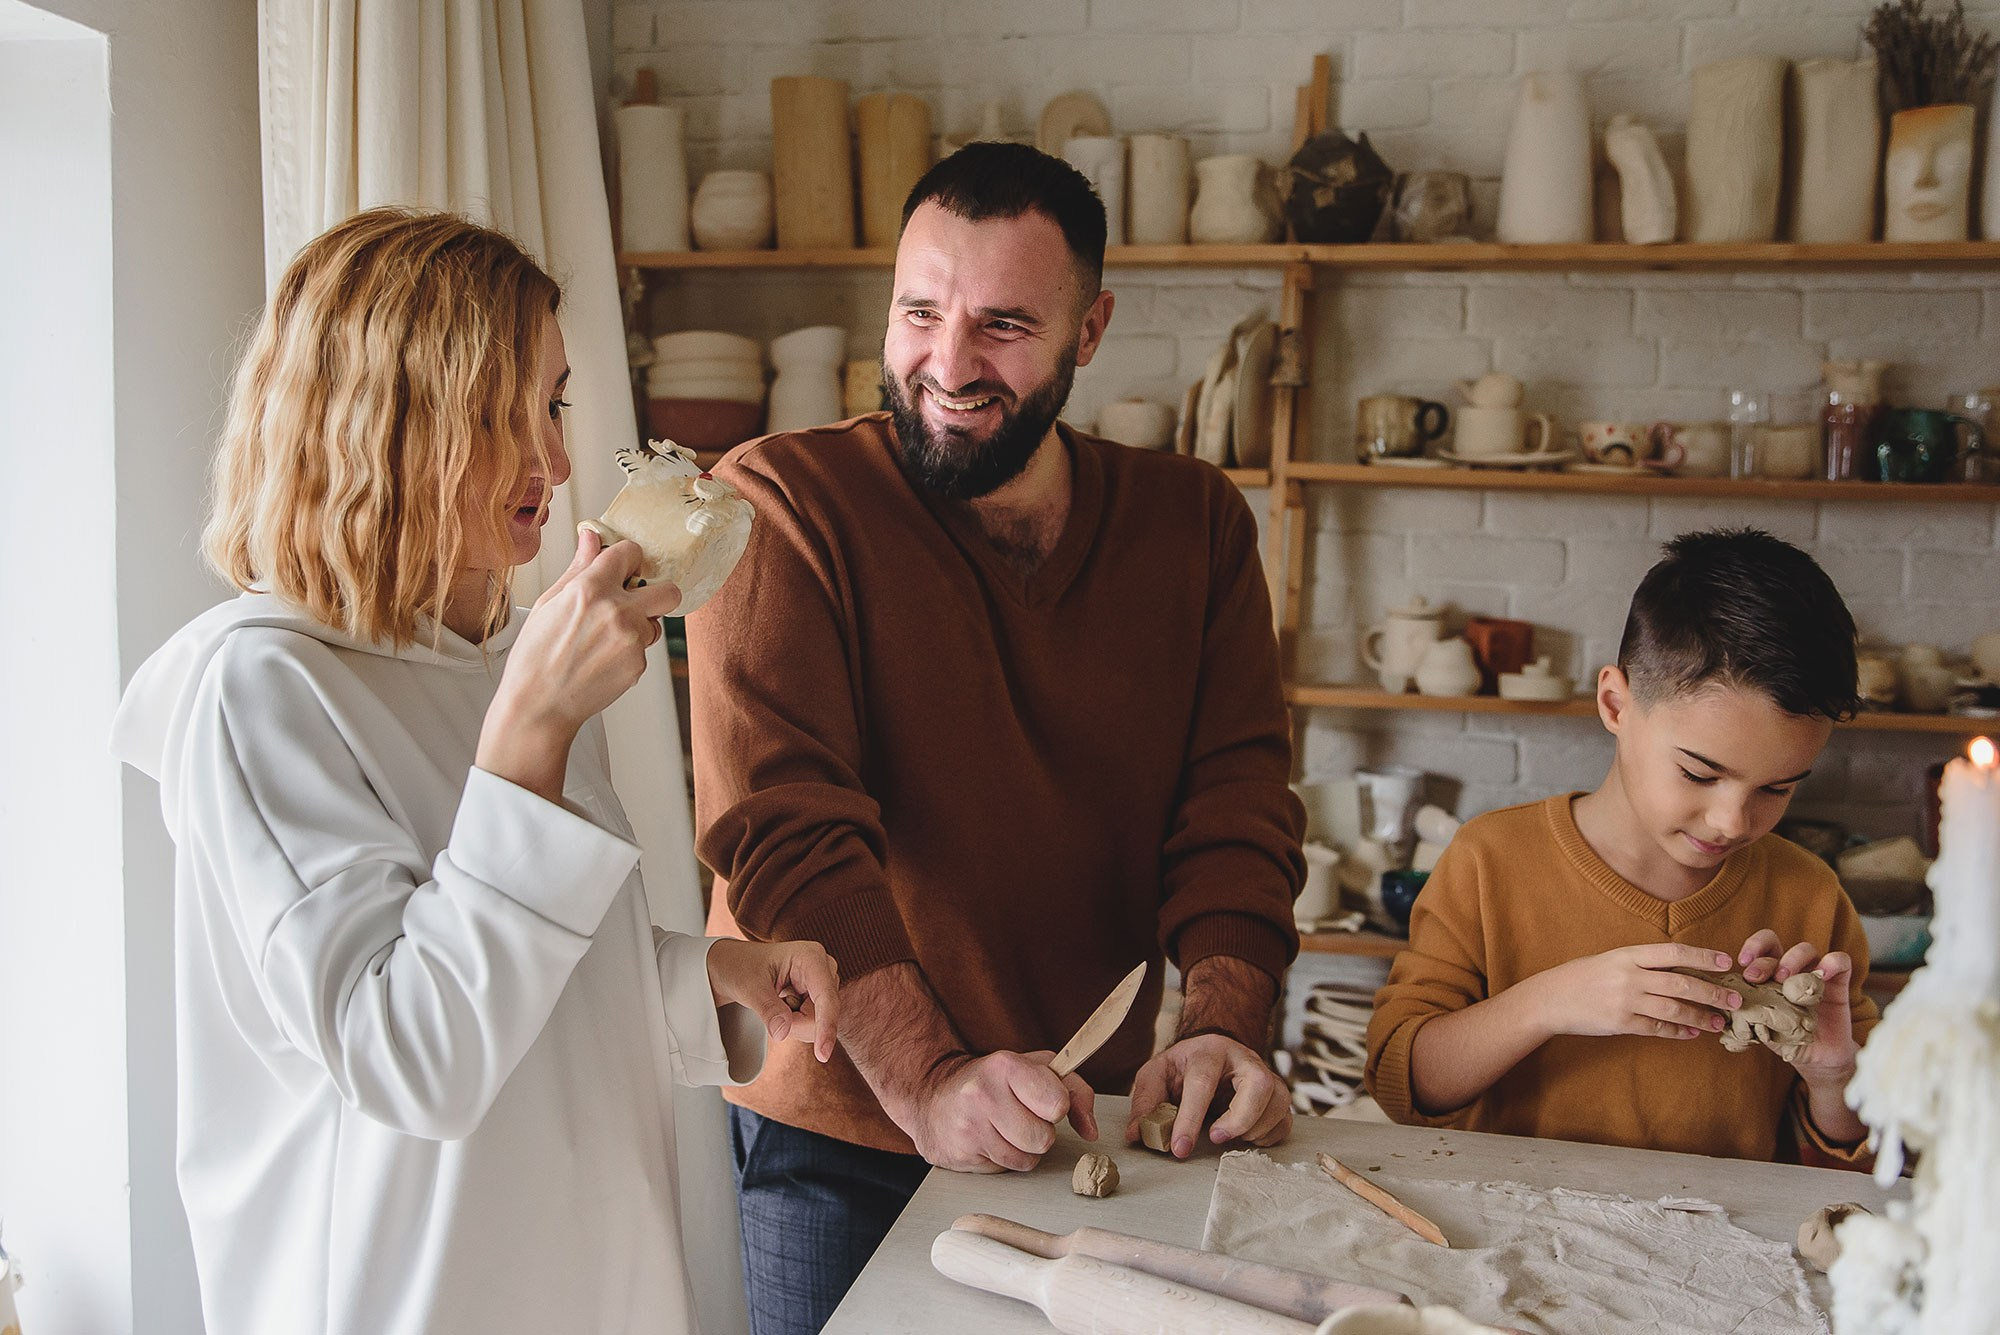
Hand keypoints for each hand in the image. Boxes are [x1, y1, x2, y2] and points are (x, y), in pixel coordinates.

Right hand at [477, 530, 679, 800]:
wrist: (538, 705)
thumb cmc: (535, 655)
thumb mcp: (549, 603)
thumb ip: (579, 567)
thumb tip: (591, 536)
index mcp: (590, 589)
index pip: (630, 552)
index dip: (628, 558)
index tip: (624, 567)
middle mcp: (617, 611)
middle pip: (669, 590)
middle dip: (658, 592)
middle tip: (639, 600)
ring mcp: (631, 640)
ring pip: (655, 622)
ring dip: (640, 626)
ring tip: (604, 640)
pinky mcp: (638, 665)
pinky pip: (644, 649)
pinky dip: (629, 652)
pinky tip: (601, 661)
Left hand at [705, 938, 839, 1063]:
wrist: (736, 967)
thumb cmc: (742, 969)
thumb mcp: (749, 987)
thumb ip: (768, 1009)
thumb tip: (783, 1033)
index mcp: (811, 957)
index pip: (826, 997)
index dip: (827, 1026)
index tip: (822, 1054)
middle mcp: (824, 969)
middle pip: (823, 1015)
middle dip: (796, 1023)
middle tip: (770, 1009)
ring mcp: (825, 984)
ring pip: (819, 1023)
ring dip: (795, 1024)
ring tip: (777, 1003)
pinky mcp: (821, 997)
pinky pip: (815, 1024)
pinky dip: (796, 1024)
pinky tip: (785, 1007)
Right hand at [902, 1050, 1095, 1173]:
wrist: (931, 1096)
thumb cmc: (991, 1081)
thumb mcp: (1035, 1069)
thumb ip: (1074, 1090)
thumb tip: (1091, 1129)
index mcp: (1006, 1066)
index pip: (1057, 1104)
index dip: (1057, 1107)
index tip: (1045, 1102)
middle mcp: (983, 1094)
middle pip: (1043, 1139)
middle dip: (1039, 1132)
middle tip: (1022, 1117)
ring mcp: (968, 1127)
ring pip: (1025, 1159)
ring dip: (1023, 1149)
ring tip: (1005, 1128)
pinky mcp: (960, 1154)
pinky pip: (1004, 1169)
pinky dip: (1003, 1159)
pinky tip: (989, 1140)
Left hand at [1126, 1034, 1289, 1158]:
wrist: (1213, 1051)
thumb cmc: (1184, 1065)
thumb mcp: (1157, 1074)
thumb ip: (1146, 1101)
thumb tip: (1137, 1133)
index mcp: (1209, 1051)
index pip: (1203, 1082)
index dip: (1191, 1118)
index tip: (1179, 1148)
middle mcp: (1243, 1059)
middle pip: (1258, 1085)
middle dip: (1239, 1119)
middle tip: (1217, 1138)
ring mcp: (1266, 1075)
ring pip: (1277, 1102)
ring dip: (1254, 1129)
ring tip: (1229, 1136)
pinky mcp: (1278, 1094)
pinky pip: (1284, 1119)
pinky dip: (1267, 1135)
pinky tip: (1246, 1136)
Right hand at [1520, 943, 1739, 1041]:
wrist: (1551, 998)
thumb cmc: (1582, 976)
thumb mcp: (1611, 960)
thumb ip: (1642, 964)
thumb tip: (1681, 970)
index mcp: (1628, 955)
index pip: (1674, 953)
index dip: (1703, 956)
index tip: (1726, 962)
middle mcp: (1629, 976)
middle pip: (1681, 983)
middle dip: (1713, 992)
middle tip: (1735, 999)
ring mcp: (1625, 1001)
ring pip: (1674, 1009)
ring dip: (1701, 1017)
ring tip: (1719, 1022)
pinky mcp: (1621, 1023)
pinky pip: (1657, 1028)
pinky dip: (1678, 1032)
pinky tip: (1692, 1033)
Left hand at [1735, 930, 1859, 1084]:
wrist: (1815, 1057)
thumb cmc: (1782, 1038)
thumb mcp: (1758, 1025)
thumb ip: (1742, 1012)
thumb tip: (1717, 1007)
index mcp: (1768, 974)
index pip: (1760, 948)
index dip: (1752, 948)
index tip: (1741, 964)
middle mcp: (1790, 969)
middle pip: (1777, 944)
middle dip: (1763, 959)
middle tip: (1754, 978)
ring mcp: (1814, 973)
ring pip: (1806, 949)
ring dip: (1792, 959)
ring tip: (1784, 980)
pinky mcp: (1839, 982)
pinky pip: (1840, 961)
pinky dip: (1831, 962)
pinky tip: (1822, 975)